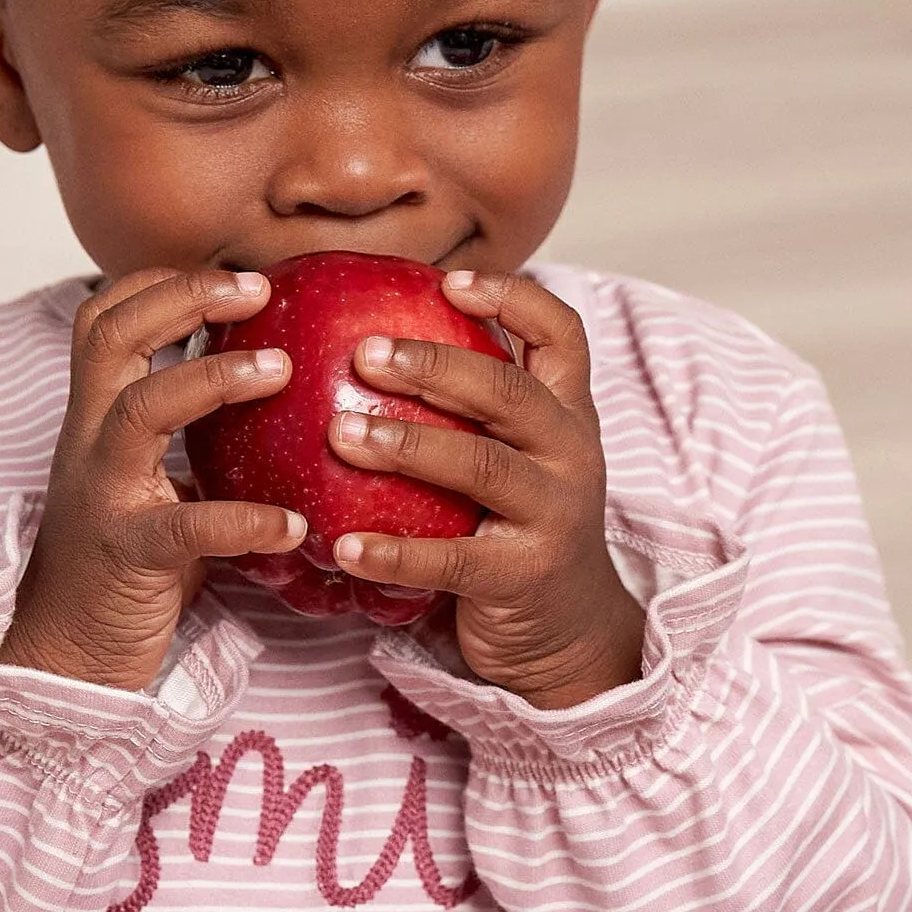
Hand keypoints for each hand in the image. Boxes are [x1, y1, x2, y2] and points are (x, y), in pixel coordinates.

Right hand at [0, 268, 305, 691]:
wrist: (67, 652)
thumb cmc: (126, 562)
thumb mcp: (154, 480)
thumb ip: (192, 436)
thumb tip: (278, 391)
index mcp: (95, 419)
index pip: (104, 318)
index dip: (159, 282)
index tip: (233, 273)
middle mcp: (88, 442)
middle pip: (113, 336)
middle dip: (185, 299)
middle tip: (261, 290)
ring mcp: (103, 493)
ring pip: (140, 409)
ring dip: (213, 379)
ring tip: (283, 370)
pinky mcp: (128, 553)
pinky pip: (186, 527)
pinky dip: (243, 520)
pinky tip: (294, 524)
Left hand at [325, 266, 645, 710]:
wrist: (570, 629)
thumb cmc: (519, 527)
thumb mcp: (518, 457)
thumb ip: (470, 410)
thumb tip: (365, 343)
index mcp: (568, 415)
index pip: (562, 335)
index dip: (511, 298)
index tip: (447, 282)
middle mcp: (571, 455)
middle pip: (509, 393)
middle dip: (436, 366)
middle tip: (363, 352)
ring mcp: (554, 515)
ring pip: (482, 467)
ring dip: (407, 444)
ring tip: (340, 433)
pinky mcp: (525, 575)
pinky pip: (453, 560)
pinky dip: (396, 552)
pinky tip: (344, 545)